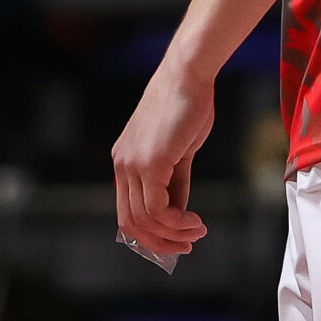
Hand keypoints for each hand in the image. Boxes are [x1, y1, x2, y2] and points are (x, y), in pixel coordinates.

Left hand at [111, 64, 213, 257]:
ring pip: (144, 219)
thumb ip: (174, 183)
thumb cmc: (188, 106)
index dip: (150, 234)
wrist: (189, 75)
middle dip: (160, 241)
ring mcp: (132, 164)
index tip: (176, 240)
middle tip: (187, 245)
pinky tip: (194, 220)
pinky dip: (176, 222)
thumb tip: (179, 214)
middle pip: (131, 222)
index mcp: (125, 161)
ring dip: (173, 233)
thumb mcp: (179, 152)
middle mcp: (122, 165)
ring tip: (198, 231)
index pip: (127, 212)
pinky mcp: (149, 163)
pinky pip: (157, 208)